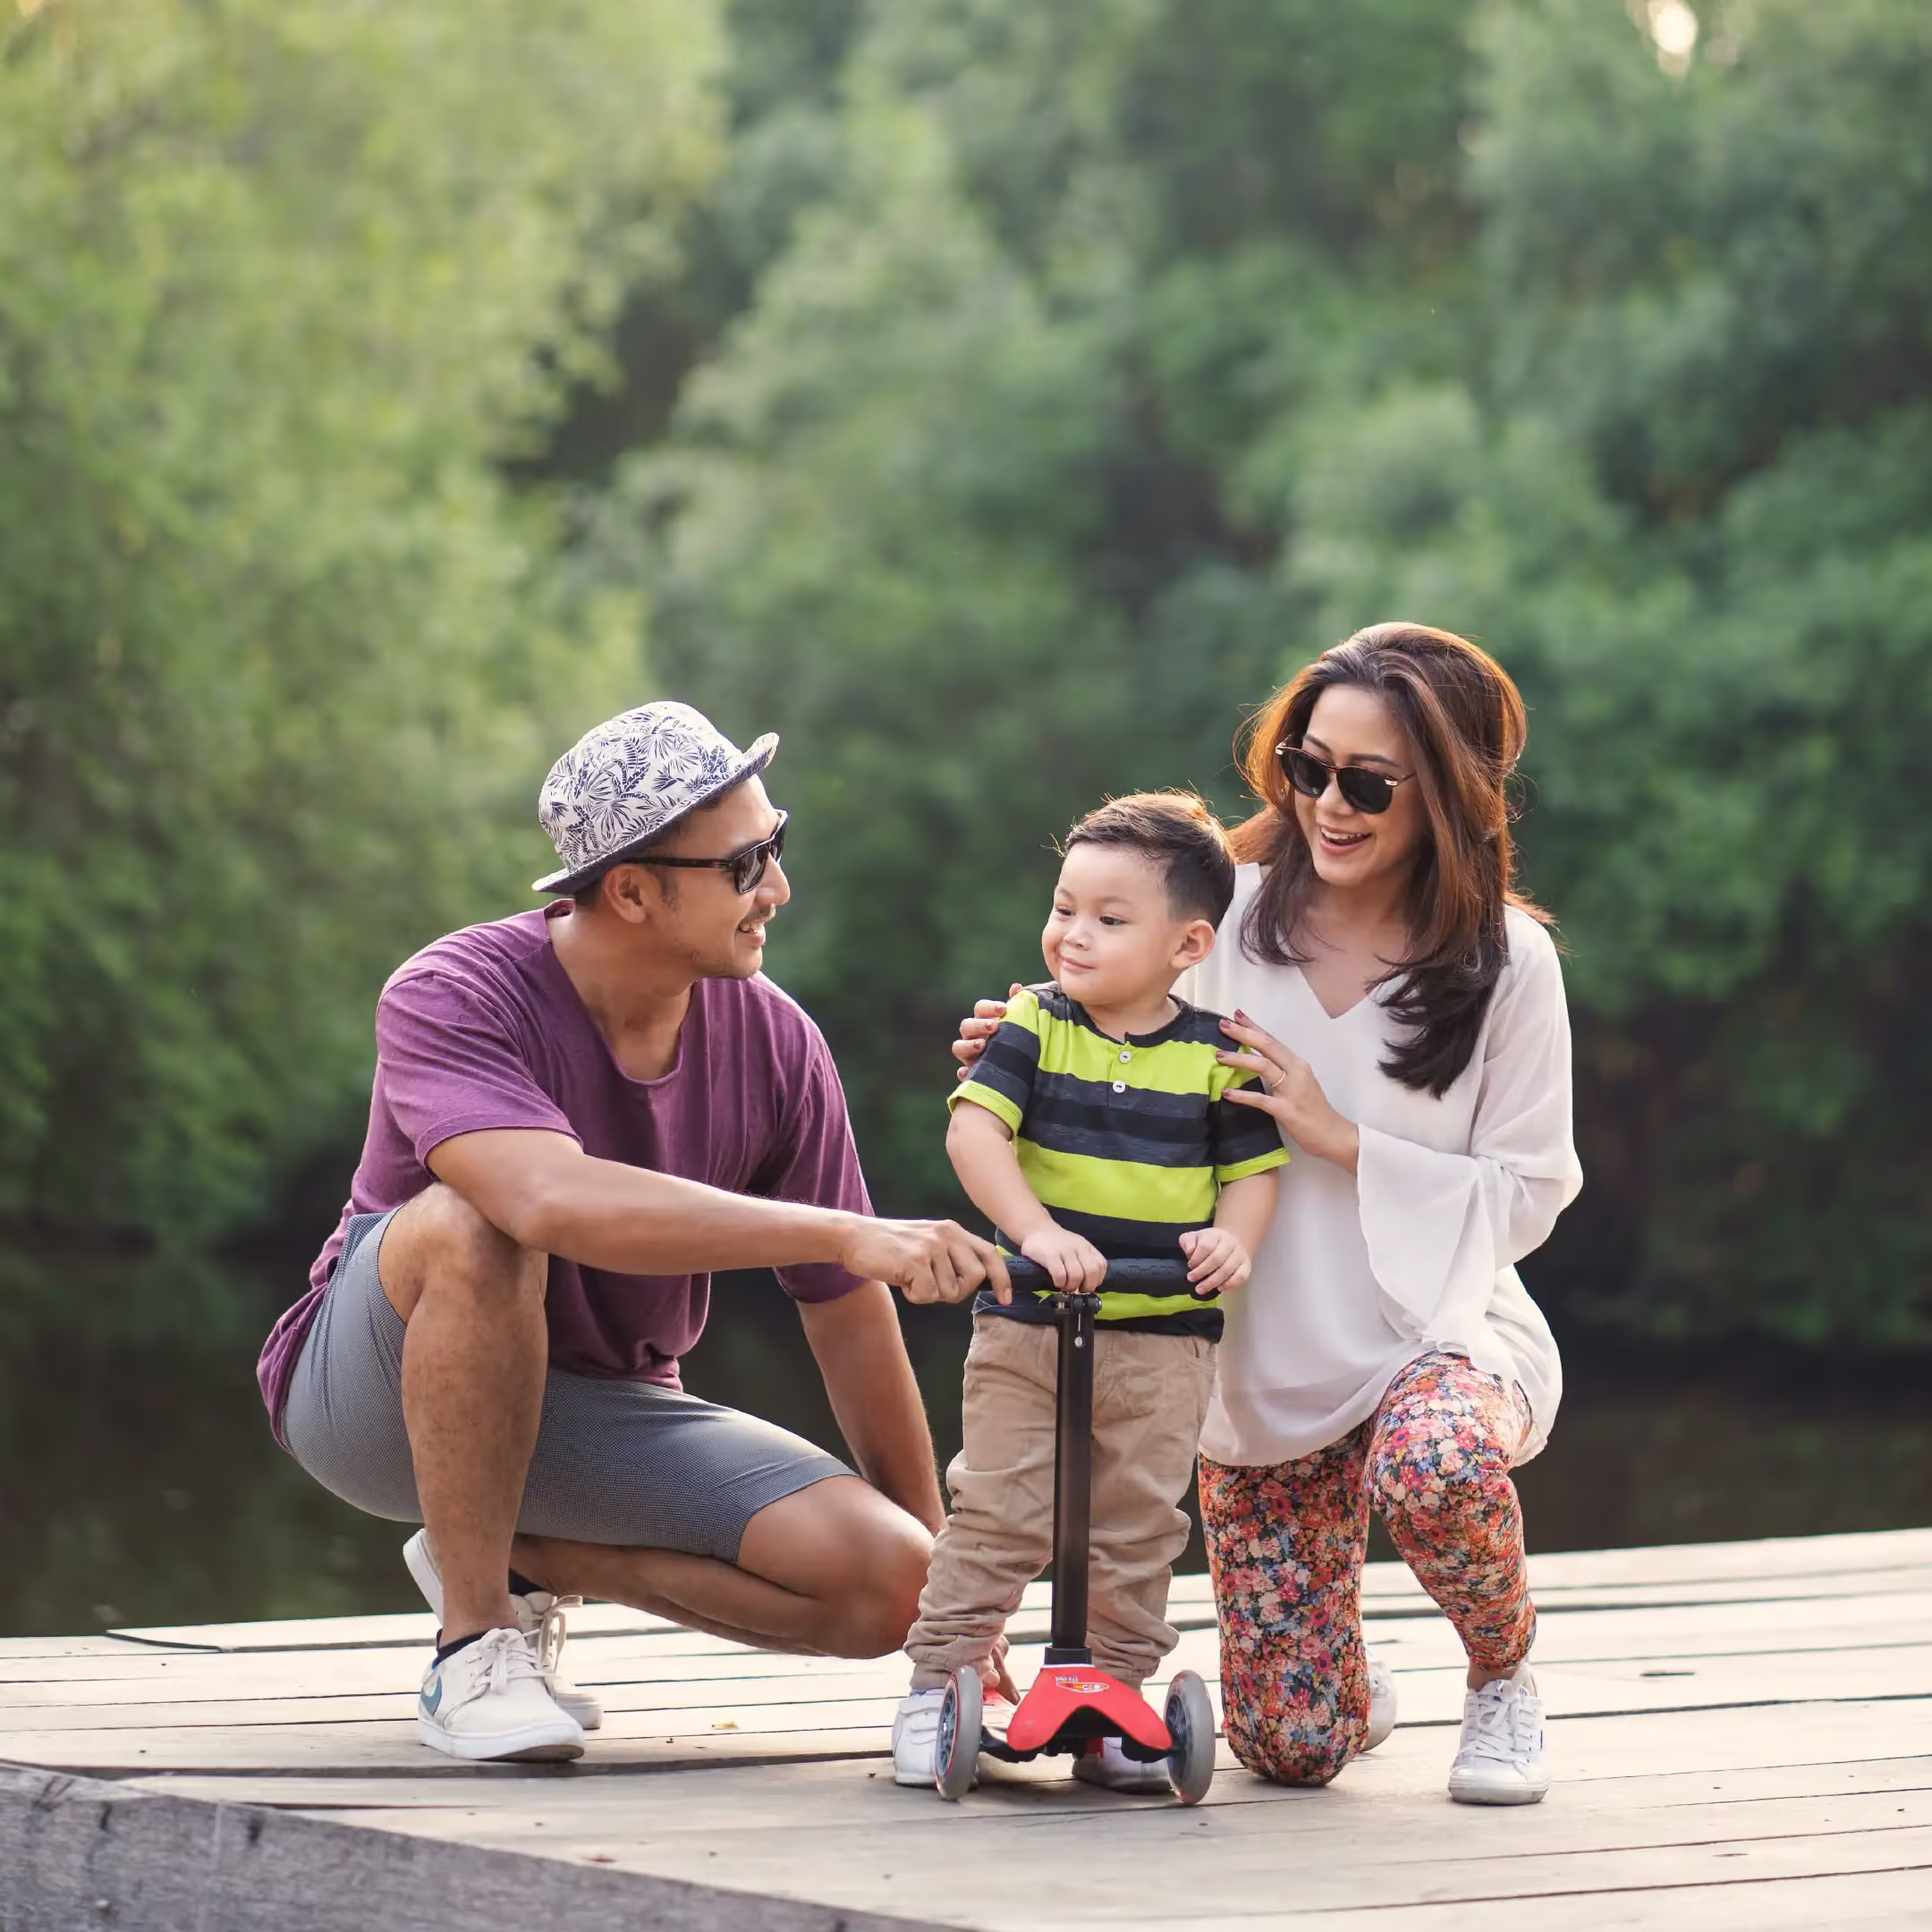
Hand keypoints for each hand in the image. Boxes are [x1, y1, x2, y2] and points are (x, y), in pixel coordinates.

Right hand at [844, 1217, 1012, 1305]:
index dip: (1002, 1278)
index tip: (1006, 1298)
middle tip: (931, 1286)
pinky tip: (901, 1280)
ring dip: (928, 1293)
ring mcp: (932, 1246)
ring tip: (910, 1277)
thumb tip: (978, 1281)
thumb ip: (952, 1255)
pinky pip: (928, 1296)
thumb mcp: (928, 1242)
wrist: (855, 1237)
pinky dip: (914, 1296)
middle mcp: (947, 1234)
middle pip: (974, 1278)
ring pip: (949, 1291)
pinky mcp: (916, 1261)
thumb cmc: (891, 1247)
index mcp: (953, 1230)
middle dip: (956, 1291)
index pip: (989, 1254)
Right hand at [952, 984, 1022, 1081]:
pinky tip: (968, 1071)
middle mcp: (972, 1036)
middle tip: (994, 1026)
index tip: (1004, 1009)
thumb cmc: (1017, 1041)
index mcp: (983, 1020)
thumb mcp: (1019, 1024)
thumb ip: (1017, 1006)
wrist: (1021, 1068)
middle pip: (966, 1025)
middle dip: (979, 1025)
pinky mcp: (971, 1073)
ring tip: (982, 1045)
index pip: (980, 1008)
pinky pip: (962, 1073)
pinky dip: (963, 1073)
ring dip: (969, 1045)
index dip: (989, 1007)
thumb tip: (1016, 987)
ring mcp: (969, 1055)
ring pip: (958, 1047)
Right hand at [1019, 1223, 1108, 1292]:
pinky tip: (1057, 1282)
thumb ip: (1083, 1264)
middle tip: (1077, 1290)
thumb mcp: (1075, 1249)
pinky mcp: (1050, 1255)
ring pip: (1076, 1275)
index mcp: (1086, 1247)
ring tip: (1065, 1287)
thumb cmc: (1057, 1243)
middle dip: (1086, 1286)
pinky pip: (1060, 1275)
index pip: (1101, 1265)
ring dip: (1071, 1286)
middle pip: (1091, 1271)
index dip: (1096, 1280)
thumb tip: (1089, 1289)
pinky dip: (1060, 1283)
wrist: (1037, 1228)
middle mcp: (1078, 1247)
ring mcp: (1064, 1250)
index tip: (1087, 1287)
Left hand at [1179, 1225, 1250, 1296]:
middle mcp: (1230, 1243)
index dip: (1197, 1258)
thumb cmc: (1208, 1242)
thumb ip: (1187, 1242)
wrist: (1229, 1242)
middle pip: (1217, 1258)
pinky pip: (1241, 1276)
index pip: (1206, 1245)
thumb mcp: (1194, 1238)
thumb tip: (1189, 1250)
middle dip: (1202, 1271)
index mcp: (1216, 1234)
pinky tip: (1219, 1288)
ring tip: (1201, 1289)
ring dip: (1213, 1281)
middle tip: (1191, 1279)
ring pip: (1228, 1269)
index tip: (1189, 1266)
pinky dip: (1230, 1284)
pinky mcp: (1246, 1265)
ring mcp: (1240, 1254)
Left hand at [1217, 1009, 1360, 1170]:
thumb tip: (1255, 1062)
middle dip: (1244, 1033)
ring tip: (1219, 1055)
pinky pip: (1260, 1099)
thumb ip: (1280, 1072)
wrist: (1332, 1134)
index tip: (1236, 1015)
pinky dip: (1242, 1095)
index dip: (1254, 1026)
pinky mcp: (1286, 1110)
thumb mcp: (1299, 1084)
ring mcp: (1291, 1090)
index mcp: (1297, 1064)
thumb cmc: (1313, 1110)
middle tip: (1224, 1025)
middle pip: (1267, 1046)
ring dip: (1239, 1059)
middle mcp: (1295, 1072)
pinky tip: (1227, 1092)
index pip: (1272, 1040)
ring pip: (1263, 1066)